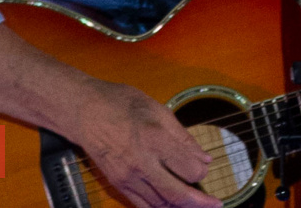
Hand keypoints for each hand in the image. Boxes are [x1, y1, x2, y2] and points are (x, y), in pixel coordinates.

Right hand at [75, 79, 221, 207]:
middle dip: (199, 203)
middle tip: (216, 205)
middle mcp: (141, 162)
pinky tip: (172, 206)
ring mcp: (127, 176)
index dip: (201, 170)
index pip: (188, 168)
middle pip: (176, 194)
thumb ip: (183, 137)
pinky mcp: (118, 184)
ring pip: (160, 204)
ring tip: (197, 206)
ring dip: (180, 207)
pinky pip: (142, 205)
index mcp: (155, 138)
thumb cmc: (121, 103)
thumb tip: (204, 158)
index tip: (204, 166)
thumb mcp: (158, 110)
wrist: (84, 111)